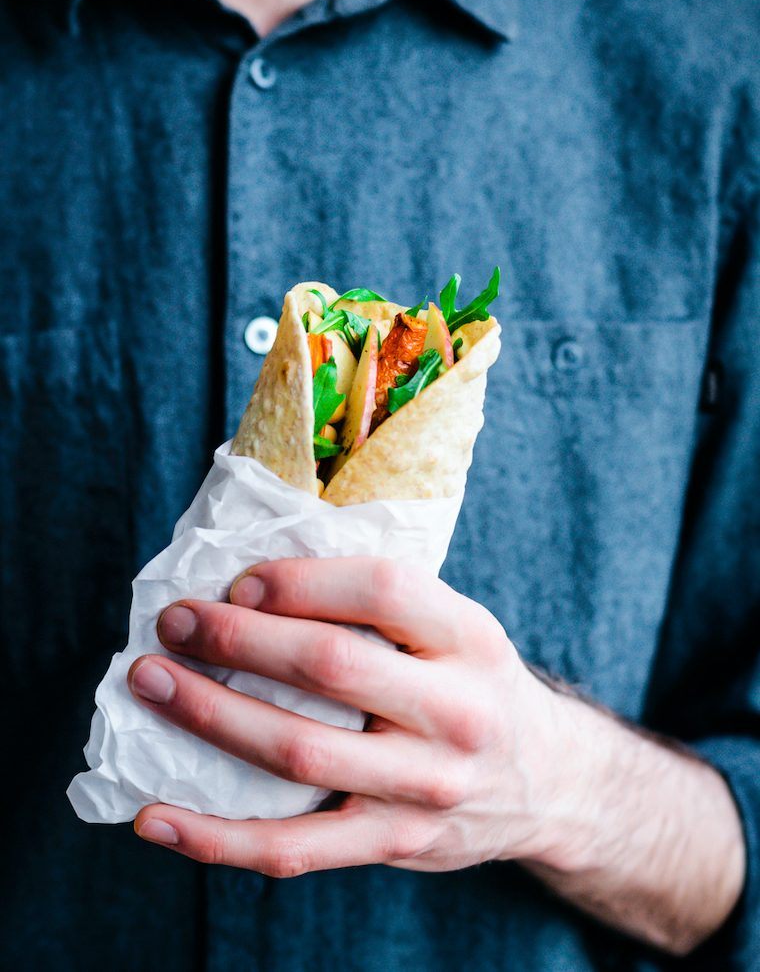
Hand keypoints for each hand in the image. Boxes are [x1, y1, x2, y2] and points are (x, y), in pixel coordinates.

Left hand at [128, 557, 566, 875]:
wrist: (547, 783)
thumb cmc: (475, 685)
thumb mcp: (458, 628)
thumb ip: (383, 605)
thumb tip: (257, 580)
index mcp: (470, 638)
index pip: (383, 589)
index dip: (300, 580)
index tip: (239, 581)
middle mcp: (456, 712)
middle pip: (329, 666)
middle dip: (235, 639)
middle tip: (173, 622)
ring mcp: (425, 787)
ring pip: (298, 753)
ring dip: (209, 715)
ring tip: (149, 683)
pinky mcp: (392, 844)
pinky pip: (291, 848)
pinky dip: (214, 836)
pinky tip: (156, 817)